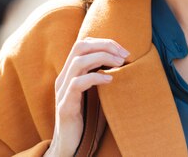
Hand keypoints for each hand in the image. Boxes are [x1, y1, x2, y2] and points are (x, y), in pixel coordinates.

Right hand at [45, 37, 129, 156]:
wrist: (71, 145)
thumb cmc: (87, 119)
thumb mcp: (96, 94)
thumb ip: (103, 78)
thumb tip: (125, 64)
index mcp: (70, 73)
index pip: (83, 44)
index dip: (103, 42)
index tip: (123, 50)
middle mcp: (64, 78)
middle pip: (80, 46)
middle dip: (104, 45)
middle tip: (124, 54)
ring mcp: (62, 91)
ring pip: (78, 61)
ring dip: (102, 58)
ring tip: (119, 64)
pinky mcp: (65, 106)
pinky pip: (77, 84)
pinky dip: (95, 77)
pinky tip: (109, 80)